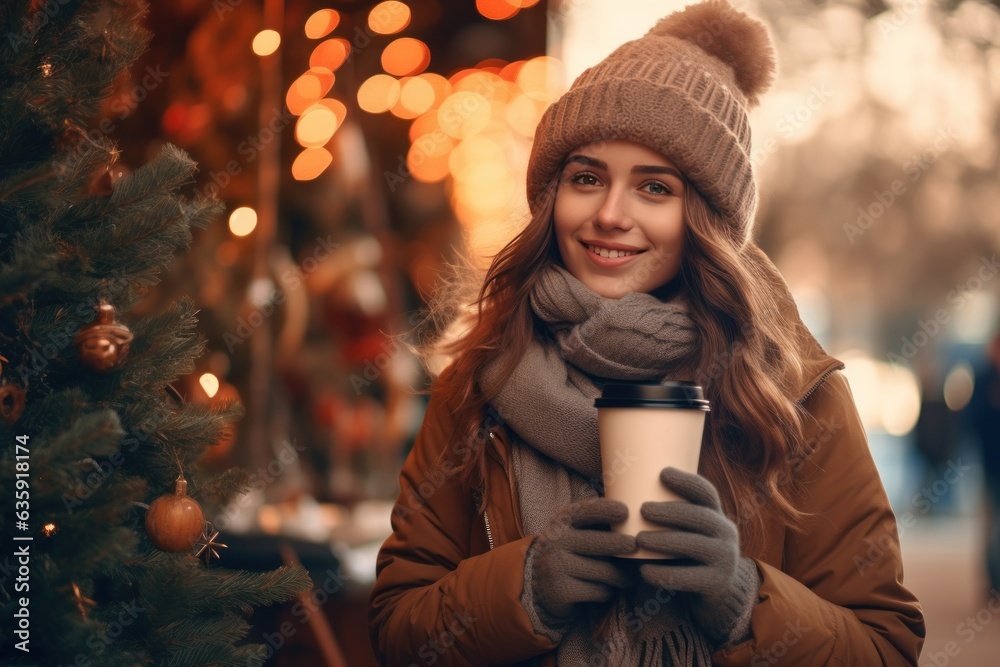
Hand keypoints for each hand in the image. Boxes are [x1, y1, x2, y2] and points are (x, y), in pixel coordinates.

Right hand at [527, 497, 636, 627]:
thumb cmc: (572, 552)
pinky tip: (603, 590)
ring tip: (627, 577)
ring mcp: (556, 566)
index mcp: (561, 522)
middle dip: (623, 545)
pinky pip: (599, 591)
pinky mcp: (561, 591)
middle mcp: (555, 541)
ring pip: (604, 571)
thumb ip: (598, 521)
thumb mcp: (577, 531)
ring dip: (620, 576)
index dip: (606, 509)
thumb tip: (635, 513)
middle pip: (599, 543)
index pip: (585, 511)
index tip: (625, 512)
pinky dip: (606, 592)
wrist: (542, 587)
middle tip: (636, 547)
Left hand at [635, 467, 759, 646]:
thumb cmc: (688, 557)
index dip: (687, 481)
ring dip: (665, 540)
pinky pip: (689, 578)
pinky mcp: (717, 585)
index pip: (706, 493)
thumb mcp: (688, 533)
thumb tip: (625, 491)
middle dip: (671, 511)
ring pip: (694, 545)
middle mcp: (726, 534)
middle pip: (700, 517)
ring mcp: (725, 560)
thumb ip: (670, 517)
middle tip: (643, 509)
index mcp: (716, 516)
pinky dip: (665, 574)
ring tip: (639, 539)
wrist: (715, 597)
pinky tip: (644, 572)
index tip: (662, 473)